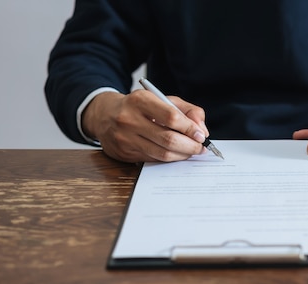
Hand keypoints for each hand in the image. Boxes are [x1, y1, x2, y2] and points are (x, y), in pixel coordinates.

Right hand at [82, 90, 208, 162]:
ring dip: (182, 155)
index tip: (201, 135)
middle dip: (190, 146)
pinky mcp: (123, 153)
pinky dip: (169, 158)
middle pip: (168, 139)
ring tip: (191, 152)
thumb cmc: (140, 107)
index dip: (190, 128)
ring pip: (162, 153)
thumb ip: (187, 111)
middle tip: (201, 148)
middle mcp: (129, 119)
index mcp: (140, 100)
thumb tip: (201, 131)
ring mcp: (124, 138)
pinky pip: (153, 159)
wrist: (105, 114)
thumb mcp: (163, 99)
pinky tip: (176, 154)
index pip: (172, 117)